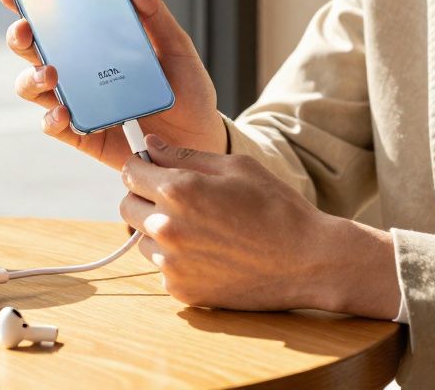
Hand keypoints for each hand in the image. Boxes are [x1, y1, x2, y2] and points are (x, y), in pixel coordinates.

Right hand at [0, 0, 225, 169]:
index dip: (28, 1)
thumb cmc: (185, 89)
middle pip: (32, 50)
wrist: (201, 137)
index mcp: (94, 44)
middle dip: (20, 36)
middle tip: (26, 27)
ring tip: (51, 72)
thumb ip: (152, 11)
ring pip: (33, 87)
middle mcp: (77, 71)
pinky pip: (54, 126)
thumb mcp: (175, 44)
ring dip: (32, 77)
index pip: (54, 19)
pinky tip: (64, 111)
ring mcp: (76, 102)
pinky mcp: (83, 135)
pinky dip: (53, 117)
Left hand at [120, 134, 400, 317]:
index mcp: (178, 191)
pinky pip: (161, 267)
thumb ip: (184, 155)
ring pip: (141, 239)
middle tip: (175, 198)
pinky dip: (176, 259)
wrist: (307, 261)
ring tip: (199, 227)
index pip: (130, 172)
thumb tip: (150, 145)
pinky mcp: (181, 290)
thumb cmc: (276, 207)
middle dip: (143, 197)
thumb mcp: (235, 167)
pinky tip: (209, 253)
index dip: (141, 166)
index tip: (151, 169)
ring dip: (158, 230)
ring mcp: (172, 263)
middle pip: (126, 206)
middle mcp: (167, 228)